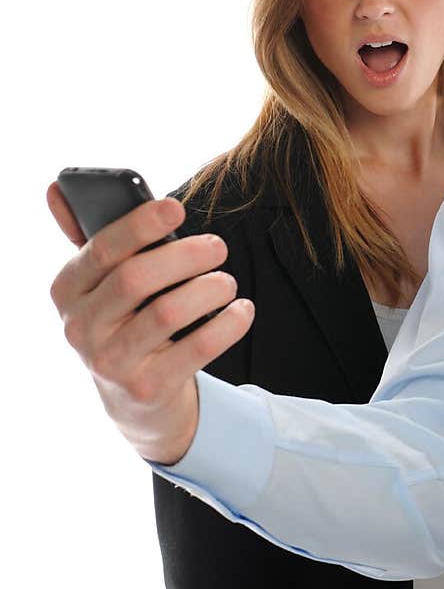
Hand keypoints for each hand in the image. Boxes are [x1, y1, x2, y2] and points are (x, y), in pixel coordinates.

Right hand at [47, 182, 254, 465]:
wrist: (134, 400)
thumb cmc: (124, 322)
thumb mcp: (101, 286)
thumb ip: (89, 238)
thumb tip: (57, 188)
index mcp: (67, 291)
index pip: (102, 249)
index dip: (140, 225)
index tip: (177, 208)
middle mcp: (81, 328)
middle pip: (136, 278)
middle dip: (185, 256)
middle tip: (218, 247)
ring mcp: (112, 363)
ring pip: (168, 312)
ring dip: (209, 290)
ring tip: (227, 282)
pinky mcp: (148, 388)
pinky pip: (197, 348)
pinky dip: (228, 325)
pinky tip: (242, 311)